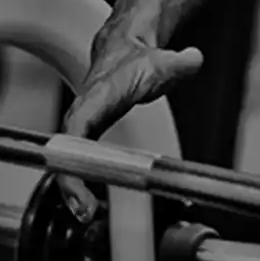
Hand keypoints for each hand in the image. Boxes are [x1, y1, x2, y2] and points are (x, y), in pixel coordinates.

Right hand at [57, 26, 202, 211]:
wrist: (121, 48)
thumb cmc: (137, 58)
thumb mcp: (162, 62)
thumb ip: (179, 63)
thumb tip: (194, 59)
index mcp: (98, 95)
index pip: (78, 124)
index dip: (74, 151)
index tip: (80, 176)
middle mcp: (84, 110)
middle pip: (66, 149)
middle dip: (70, 180)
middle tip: (84, 210)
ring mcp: (83, 122)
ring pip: (67, 157)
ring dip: (72, 186)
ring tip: (85, 212)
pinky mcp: (87, 134)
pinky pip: (78, 158)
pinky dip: (79, 180)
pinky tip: (88, 203)